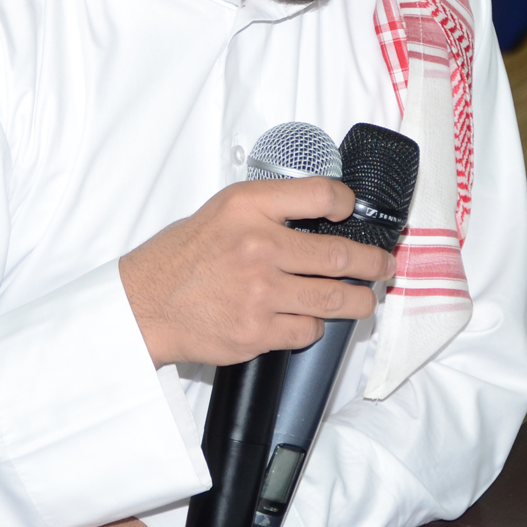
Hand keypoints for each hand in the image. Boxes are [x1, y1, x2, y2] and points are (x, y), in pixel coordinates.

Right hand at [120, 176, 390, 368]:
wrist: (142, 306)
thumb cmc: (180, 258)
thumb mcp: (221, 212)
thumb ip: (269, 211)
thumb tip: (322, 220)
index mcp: (248, 207)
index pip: (321, 194)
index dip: (346, 203)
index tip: (352, 212)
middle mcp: (258, 246)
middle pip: (342, 255)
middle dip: (374, 264)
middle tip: (384, 266)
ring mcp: (260, 292)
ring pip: (335, 298)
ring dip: (360, 301)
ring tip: (366, 300)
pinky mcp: (258, 332)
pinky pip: (308, 330)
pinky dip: (315, 326)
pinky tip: (310, 319)